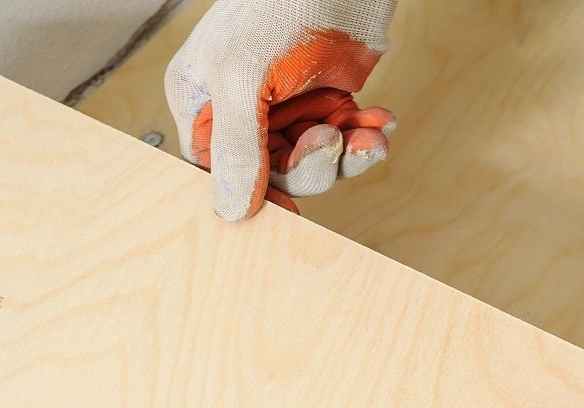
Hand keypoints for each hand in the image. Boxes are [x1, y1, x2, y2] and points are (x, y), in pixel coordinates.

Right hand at [165, 0, 396, 220]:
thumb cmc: (281, 3)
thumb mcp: (244, 78)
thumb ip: (235, 148)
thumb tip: (229, 211)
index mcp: (203, 102)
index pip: (216, 171)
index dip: (251, 193)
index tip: (287, 210)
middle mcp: (243, 109)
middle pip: (272, 173)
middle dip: (310, 165)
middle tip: (330, 140)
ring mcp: (288, 106)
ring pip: (314, 163)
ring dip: (347, 156)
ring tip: (367, 134)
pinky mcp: (328, 100)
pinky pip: (345, 141)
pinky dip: (366, 137)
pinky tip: (380, 120)